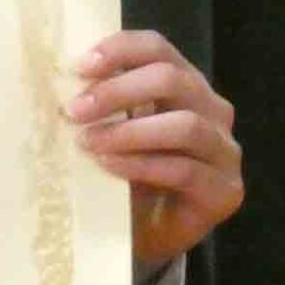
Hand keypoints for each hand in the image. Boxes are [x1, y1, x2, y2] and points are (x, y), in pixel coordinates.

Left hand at [62, 29, 243, 266]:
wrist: (148, 236)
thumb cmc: (126, 177)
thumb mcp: (112, 131)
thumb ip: (100, 105)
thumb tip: (59, 84)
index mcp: (184, 85)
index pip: (158, 48)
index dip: (120, 50)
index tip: (79, 67)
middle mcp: (212, 110)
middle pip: (172, 79)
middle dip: (118, 90)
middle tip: (75, 111)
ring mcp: (224, 151)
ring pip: (186, 124)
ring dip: (130, 131)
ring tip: (89, 142)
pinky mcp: (225, 191)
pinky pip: (185, 170)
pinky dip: (142, 165)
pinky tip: (109, 166)